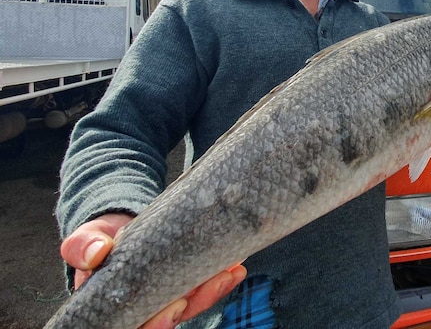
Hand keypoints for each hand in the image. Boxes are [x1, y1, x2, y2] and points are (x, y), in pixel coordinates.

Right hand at [60, 213, 246, 328]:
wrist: (118, 225)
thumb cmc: (99, 240)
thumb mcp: (85, 238)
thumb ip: (82, 246)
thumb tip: (95, 253)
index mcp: (115, 307)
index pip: (137, 324)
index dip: (158, 322)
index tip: (175, 305)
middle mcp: (145, 307)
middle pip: (171, 319)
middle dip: (195, 303)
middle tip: (212, 281)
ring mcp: (167, 297)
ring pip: (193, 305)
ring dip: (214, 289)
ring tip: (230, 270)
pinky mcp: (185, 282)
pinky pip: (205, 287)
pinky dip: (221, 278)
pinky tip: (235, 266)